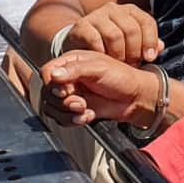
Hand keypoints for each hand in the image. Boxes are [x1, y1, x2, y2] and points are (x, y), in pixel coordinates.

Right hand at [40, 50, 160, 126]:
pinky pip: (62, 118)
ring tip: (85, 109)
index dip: (53, 85)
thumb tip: (54, 75)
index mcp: (71, 62)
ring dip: (67, 113)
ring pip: (52, 108)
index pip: (47, 72)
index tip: (67, 91)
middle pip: (47, 93)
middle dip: (63, 102)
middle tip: (80, 103)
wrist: (135, 98)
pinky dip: (73, 120)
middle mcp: (68, 77)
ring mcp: (71, 94)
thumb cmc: (121, 78)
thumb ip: (76, 71)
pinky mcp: (75, 109)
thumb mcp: (99, 69)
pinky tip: (88, 116)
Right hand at [62, 2, 163, 64]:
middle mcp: (114, 9)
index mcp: (130, 11)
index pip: (147, 22)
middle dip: (133, 51)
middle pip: (131, 29)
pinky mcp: (81, 25)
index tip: (149, 58)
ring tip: (117, 63)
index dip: (150, 41)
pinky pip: (95, 40)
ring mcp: (96, 15)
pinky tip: (103, 60)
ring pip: (114, 35)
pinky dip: (102, 53)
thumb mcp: (131, 44)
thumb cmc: (111, 46)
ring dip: (118, 54)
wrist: (81, 46)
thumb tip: (161, 47)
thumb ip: (146, 44)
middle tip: (131, 64)